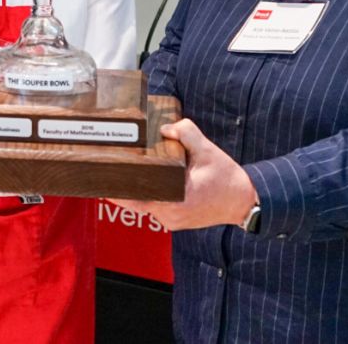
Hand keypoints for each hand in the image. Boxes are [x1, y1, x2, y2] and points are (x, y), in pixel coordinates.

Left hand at [109, 118, 256, 230]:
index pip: (137, 199)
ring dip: (137, 190)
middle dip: (124, 186)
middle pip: (136, 202)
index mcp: (175, 202)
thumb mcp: (207, 150)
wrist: (243, 200)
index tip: (103, 182)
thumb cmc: (226, 178)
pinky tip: (142, 181)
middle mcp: (170, 216)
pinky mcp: (175, 219)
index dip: (119, 190)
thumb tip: (165, 128)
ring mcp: (171, 220)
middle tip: (106, 170)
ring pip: (145, 204)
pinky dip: (149, 194)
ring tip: (122, 172)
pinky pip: (154, 206)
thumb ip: (186, 133)